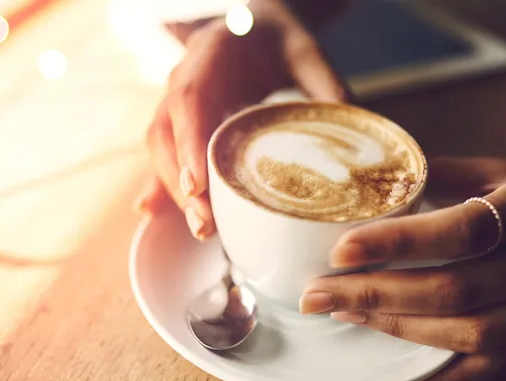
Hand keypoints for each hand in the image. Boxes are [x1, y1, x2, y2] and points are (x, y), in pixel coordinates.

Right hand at [134, 8, 347, 239]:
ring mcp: (175, 101)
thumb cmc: (276, 38)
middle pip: (167, 132)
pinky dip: (161, 183)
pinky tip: (156, 213)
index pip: (190, 99)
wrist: (252, 27)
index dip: (188, 142)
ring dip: (174, 190)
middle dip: (181, 182)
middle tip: (204, 223)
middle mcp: (183, 77)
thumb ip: (324, 86)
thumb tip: (350, 139)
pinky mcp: (179, 122)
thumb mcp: (305, 52)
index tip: (197, 184)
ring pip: (160, 147)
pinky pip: (164, 153)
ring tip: (200, 228)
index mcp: (211, 52)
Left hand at [298, 157, 505, 380]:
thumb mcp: (503, 171)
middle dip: (374, 293)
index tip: (341, 250)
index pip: (461, 229)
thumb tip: (373, 177)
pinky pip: (498, 366)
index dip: (399, 242)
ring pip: (470, 331)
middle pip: (454, 288)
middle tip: (317, 293)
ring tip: (345, 313)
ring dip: (399, 328)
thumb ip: (443, 173)